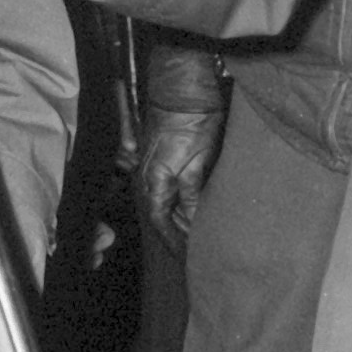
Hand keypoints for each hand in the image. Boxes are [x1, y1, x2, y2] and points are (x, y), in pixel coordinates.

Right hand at [138, 104, 225, 244]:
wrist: (184, 92)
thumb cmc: (191, 124)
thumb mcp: (197, 163)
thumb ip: (192, 194)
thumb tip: (194, 220)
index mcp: (155, 184)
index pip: (161, 224)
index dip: (174, 242)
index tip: (188, 258)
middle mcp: (150, 180)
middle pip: (164, 216)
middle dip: (180, 234)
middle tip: (199, 251)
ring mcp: (156, 169)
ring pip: (168, 203)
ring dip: (183, 219)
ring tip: (201, 235)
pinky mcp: (165, 160)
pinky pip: (172, 190)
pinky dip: (185, 203)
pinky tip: (198, 208)